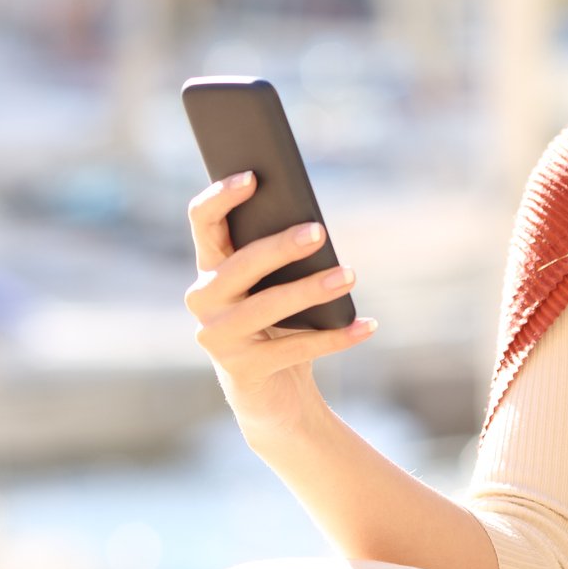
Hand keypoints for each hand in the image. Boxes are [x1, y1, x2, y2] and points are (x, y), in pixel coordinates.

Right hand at [183, 170, 375, 439]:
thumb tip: (312, 223)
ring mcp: (218, 337)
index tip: (253, 176)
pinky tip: (365, 325)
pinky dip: (334, 337)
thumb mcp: (274, 283)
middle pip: (239, 265)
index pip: (202, 221)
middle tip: (319, 232)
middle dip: (279, 247)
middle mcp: (203, 299)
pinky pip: (294, 349)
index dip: (221, 196)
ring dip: (312, 289)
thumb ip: (278, 253)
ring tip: (349, 275)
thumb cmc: (277, 322)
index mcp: (209, 266)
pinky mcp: (242, 371)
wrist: (273, 392)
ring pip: (267, 306)